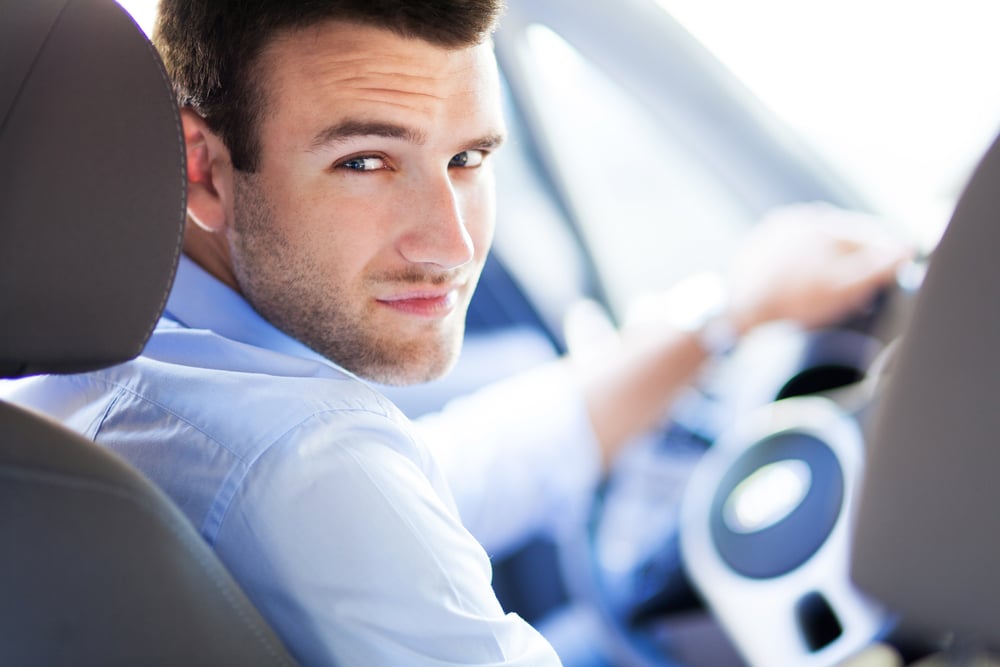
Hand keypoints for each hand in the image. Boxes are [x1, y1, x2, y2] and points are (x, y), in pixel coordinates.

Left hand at [726, 202, 914, 332]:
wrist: (737, 311)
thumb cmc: (791, 302)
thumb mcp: (846, 288)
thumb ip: (879, 267)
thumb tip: (905, 250)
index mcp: (826, 224)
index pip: (873, 233)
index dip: (890, 254)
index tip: (899, 270)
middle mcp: (800, 218)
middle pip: (844, 238)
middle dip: (859, 261)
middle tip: (866, 289)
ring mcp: (776, 230)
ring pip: (817, 245)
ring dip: (831, 264)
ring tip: (834, 291)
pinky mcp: (758, 245)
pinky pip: (793, 253)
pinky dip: (804, 267)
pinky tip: (805, 287)